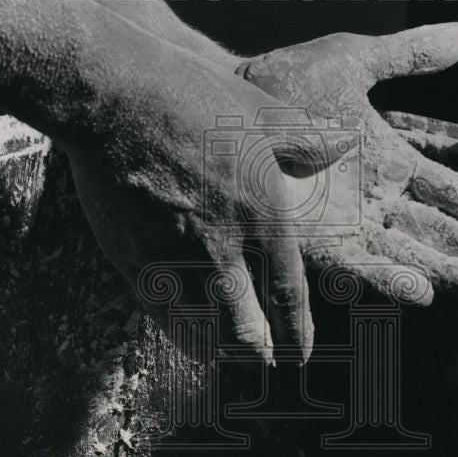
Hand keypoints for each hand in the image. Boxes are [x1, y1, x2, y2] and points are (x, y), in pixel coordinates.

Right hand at [59, 31, 356, 365]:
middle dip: (258, 352)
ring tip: (223, 350)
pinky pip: (158, 310)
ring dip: (215, 345)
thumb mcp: (262, 111)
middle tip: (263, 360)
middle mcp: (221, 248)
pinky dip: (175, 327)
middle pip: (246, 330)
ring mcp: (171, 256)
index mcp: (263, 217)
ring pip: (200, 329)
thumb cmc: (192, 96)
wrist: (112, 96)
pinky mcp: (129, 256)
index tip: (300, 355)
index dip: (298, 334)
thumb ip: (306, 141)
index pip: (288, 296)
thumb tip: (345, 142)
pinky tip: (181, 328)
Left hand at [237, 23, 457, 305]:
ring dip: (454, 272)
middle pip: (443, 233)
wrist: (221, 99)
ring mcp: (346, 222)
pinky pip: (361, 263)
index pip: (452, 193)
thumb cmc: (282, 81)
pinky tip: (427, 291)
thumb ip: (406, 56)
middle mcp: (375, 199)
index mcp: (391, 161)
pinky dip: (394, 276)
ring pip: (412, 253)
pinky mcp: (314, 239)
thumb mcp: (352, 61)